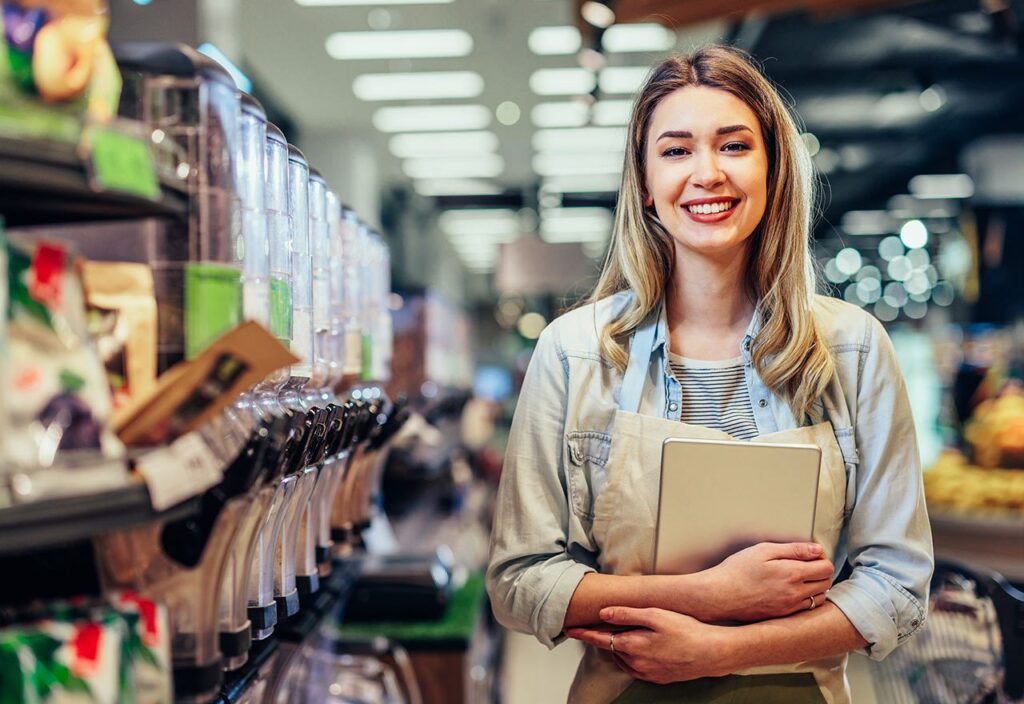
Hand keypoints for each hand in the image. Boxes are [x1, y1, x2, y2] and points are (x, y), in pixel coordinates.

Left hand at [566, 607, 731, 683]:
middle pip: (611, 649)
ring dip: (617, 648)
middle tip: (596, 625)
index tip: (569, 629)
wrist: (712, 653)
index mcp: (633, 646)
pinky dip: (630, 658)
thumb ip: (627, 614)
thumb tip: (603, 613)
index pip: (600, 639)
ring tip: (618, 635)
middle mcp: (636, 663)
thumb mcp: (656, 615)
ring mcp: (647, 673)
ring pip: (623, 659)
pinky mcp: (657, 678)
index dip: (583, 633)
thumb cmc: (686, 630)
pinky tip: (637, 648)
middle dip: (602, 638)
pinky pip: (635, 668)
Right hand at [699, 542, 832, 621]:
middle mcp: (796, 593)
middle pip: (827, 583)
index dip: (822, 558)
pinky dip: (806, 600)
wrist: (719, 595)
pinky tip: (792, 591)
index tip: (811, 555)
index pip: (826, 568)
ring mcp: (790, 608)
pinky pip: (806, 609)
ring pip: (819, 598)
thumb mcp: (763, 550)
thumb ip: (793, 549)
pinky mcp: (783, 617)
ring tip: (800, 578)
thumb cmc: (737, 570)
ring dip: (816, 587)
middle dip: (821, 572)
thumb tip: (817, 549)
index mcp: (793, 573)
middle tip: (807, 564)